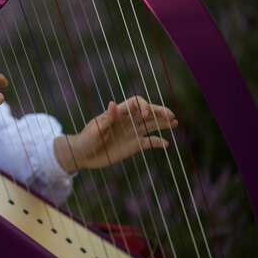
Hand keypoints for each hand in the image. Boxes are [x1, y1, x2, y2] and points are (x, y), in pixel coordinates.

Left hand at [54, 96, 177, 171]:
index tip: (145, 115)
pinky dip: (157, 142)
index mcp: (118, 113)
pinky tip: (165, 143)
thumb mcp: (94, 129)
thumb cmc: (85, 139)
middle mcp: (128, 121)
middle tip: (171, 116)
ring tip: (175, 123)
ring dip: (163, 123)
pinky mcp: (133, 145)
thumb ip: (106, 118)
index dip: (144, 106)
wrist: (83, 155)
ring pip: (151, 125)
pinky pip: (149, 142)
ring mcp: (131, 133)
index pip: (136, 103)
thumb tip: (113, 103)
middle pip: (148, 112)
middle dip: (160, 112)